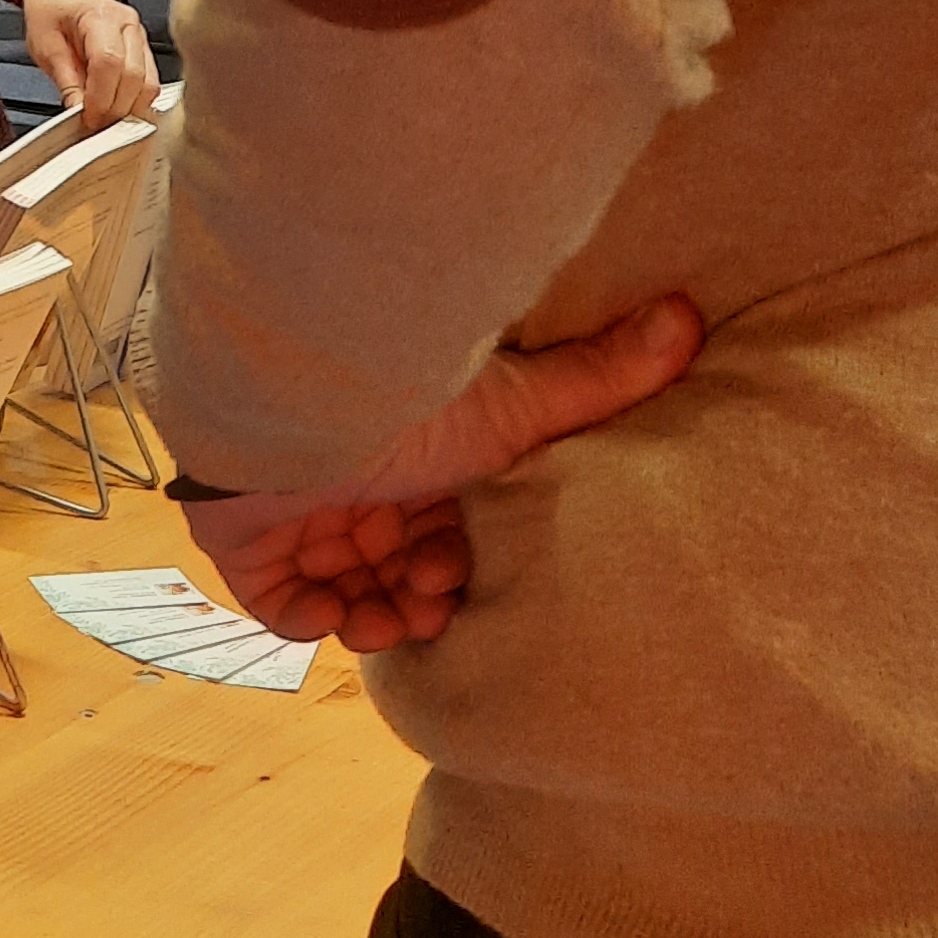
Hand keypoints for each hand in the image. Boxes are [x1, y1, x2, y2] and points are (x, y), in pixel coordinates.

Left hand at [10, 0, 160, 127]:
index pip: (109, 62)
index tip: (87, 118)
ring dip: (128, 109)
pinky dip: (135, 101)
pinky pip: (150, 83)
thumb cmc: (52, 11)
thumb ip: (64, 79)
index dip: (100, 97)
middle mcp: (128, 24)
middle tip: (94, 125)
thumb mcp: (44, 44)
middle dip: (114, 109)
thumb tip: (79, 112)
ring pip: (149, 84)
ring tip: (104, 119)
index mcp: (99, 16)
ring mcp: (140, 37)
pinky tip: (115, 107)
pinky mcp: (145, 50)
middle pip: (134, 77)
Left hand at [176, 294, 705, 650]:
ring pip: (350, 597)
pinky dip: (306, 620)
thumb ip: (598, 380)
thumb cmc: (402, 403)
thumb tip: (690, 316)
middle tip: (436, 595)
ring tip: (392, 619)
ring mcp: (301, 518)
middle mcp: (362, 489)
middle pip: (404, 568)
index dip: (468, 561)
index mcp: (422, 461)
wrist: (282, 406)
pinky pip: (280, 606)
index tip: (476, 570)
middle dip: (428, 595)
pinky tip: (329, 614)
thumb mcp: (512, 406)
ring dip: (379, 620)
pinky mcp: (248, 547)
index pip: (453, 529)